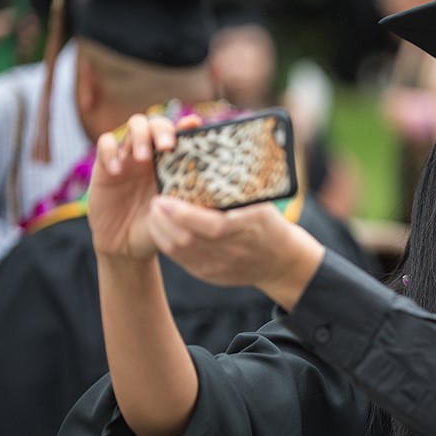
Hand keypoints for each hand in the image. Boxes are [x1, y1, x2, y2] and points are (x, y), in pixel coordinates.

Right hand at [88, 114, 198, 259]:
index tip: (194, 125)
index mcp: (172, 162)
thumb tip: (213, 187)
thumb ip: (191, 197)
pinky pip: (105, 143)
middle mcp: (152, 153)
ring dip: (140, 136)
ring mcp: (129, 156)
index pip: (180, 133)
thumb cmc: (158, 227)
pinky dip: (110, 150)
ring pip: (134, 125)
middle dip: (162, 129)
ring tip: (143, 158)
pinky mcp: (105, 165)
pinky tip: (117, 170)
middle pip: (157, 122)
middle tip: (167, 147)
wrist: (127, 245)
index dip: (186, 125)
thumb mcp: (178, 212)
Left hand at [145, 196, 324, 307]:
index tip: (165, 197)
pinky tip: (163, 229)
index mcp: (250, 227)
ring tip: (155, 213)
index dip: (183, 213)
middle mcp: (234, 250)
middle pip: (188, 239)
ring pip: (180, 251)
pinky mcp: (211, 275)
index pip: (212, 225)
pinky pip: (182, 260)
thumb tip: (206, 160)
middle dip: (164, 220)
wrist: (281, 261)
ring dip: (161, 231)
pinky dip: (167, 243)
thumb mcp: (262, 202)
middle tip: (155, 201)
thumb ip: (236, 188)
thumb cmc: (269, 223)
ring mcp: (221, 266)